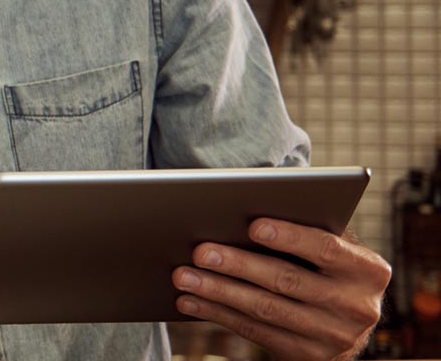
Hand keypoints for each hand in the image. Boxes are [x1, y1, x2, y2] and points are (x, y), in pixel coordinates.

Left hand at [171, 218, 390, 360]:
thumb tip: (243, 206)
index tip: (253, 226)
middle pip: (288, 281)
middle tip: (200, 251)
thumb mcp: (332, 249)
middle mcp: (357, 306)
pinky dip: (218, 313)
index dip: (290, 237)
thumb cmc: (327, 267)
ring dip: (219, 291)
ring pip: (266, 309)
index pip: (327, 249)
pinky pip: (255, 331)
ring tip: (183, 275)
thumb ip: (306, 229)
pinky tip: (190, 301)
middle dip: (239, 265)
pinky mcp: (308, 356)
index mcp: (368, 271)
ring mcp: (334, 336)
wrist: (347, 324)